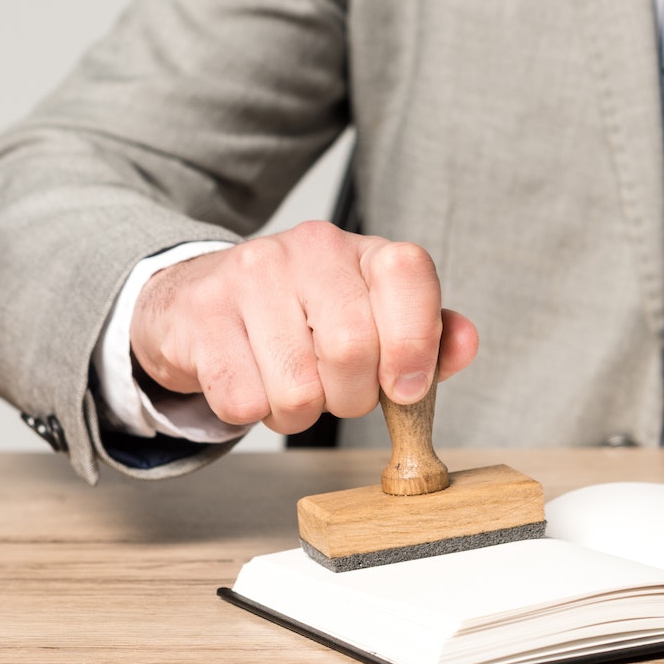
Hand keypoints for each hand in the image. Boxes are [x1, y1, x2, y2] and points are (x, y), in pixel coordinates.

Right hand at [129, 221, 478, 433]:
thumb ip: (425, 336)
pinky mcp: (201, 316)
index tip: (406, 389)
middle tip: (334, 391)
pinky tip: (249, 382)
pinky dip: (251, 413)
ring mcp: (249, 276)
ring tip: (287, 385)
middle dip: (349, 397)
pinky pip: (243, 401)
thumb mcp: (370, 319)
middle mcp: (308, 249)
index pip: (409, 274)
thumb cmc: (297, 318)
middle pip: (352, 348)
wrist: (197, 303)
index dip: (416, 343)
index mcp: (360, 251)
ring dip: (297, 412)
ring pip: (297, 387)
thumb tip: (465, 343)